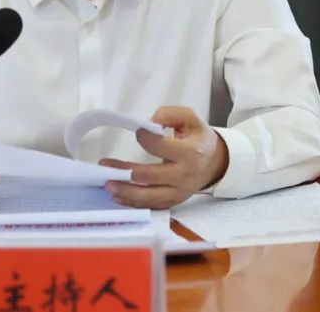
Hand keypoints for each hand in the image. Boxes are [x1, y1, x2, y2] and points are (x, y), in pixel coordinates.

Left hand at [100, 106, 227, 208]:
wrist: (214, 163)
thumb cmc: (198, 139)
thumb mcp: (190, 119)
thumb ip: (171, 114)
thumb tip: (150, 122)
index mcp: (190, 153)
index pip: (162, 147)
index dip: (147, 139)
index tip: (138, 132)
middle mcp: (184, 176)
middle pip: (150, 177)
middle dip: (126, 172)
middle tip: (105, 166)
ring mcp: (179, 192)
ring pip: (149, 196)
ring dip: (125, 191)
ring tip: (107, 184)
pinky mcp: (173, 202)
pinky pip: (151, 205)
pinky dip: (133, 202)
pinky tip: (118, 196)